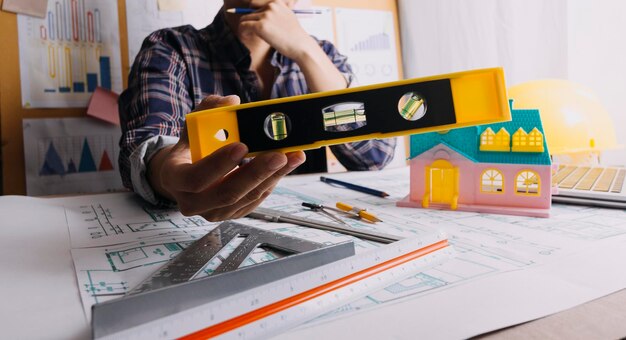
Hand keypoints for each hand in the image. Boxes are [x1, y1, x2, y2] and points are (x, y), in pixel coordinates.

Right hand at [147, 94, 305, 220]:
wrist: (186, 174)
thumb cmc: (192, 147)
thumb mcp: (193, 126)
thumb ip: (209, 110)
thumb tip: (232, 101)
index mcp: (175, 178)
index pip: (196, 178)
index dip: (219, 164)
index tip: (242, 146)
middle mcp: (192, 202)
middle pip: (227, 193)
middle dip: (256, 173)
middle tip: (278, 154)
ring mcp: (213, 212)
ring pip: (246, 198)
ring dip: (272, 177)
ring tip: (292, 156)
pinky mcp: (233, 213)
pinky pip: (255, 200)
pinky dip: (272, 182)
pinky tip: (286, 166)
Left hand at [238, 0, 317, 60]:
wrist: (300, 45)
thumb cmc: (295, 35)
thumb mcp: (288, 16)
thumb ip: (276, 12)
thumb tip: (262, 14)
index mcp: (276, 2)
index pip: (257, 5)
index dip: (254, 16)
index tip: (253, 23)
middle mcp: (271, 6)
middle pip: (251, 13)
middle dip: (251, 23)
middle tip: (251, 32)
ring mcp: (265, 16)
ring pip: (245, 19)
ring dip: (245, 27)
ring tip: (247, 35)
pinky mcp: (260, 26)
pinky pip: (243, 26)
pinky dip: (242, 31)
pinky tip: (245, 36)